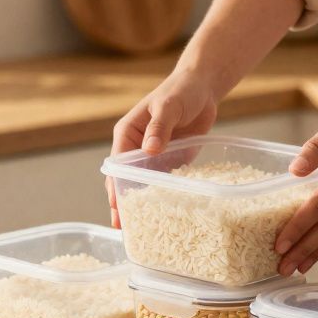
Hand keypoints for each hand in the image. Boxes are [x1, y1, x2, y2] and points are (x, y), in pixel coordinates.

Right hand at [107, 69, 218, 224]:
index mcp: (127, 134)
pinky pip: (165, 181)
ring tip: (141, 229)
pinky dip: (163, 197)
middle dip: (123, 202)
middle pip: (125, 180)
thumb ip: (159, 126)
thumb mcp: (168, 106)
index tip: (116, 205)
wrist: (202, 88)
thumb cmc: (180, 91)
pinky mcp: (171, 161)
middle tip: (123, 227)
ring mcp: (154, 157)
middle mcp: (136, 148)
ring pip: (143, 184)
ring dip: (142, 205)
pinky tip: (166, 215)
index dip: (115, 186)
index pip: (116, 165)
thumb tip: (149, 149)